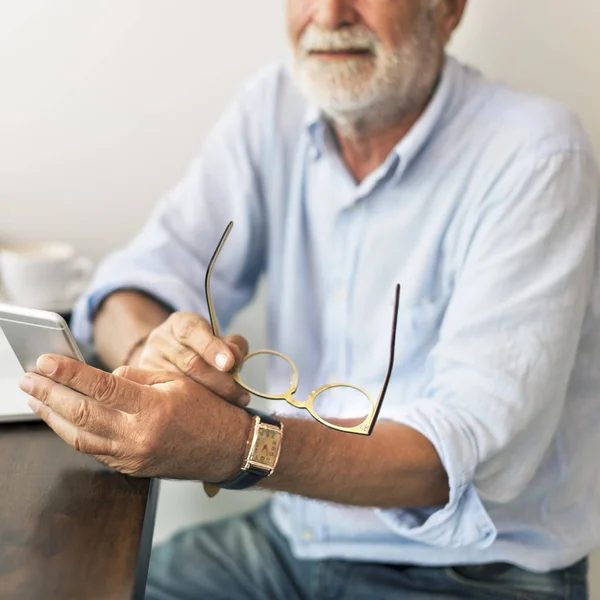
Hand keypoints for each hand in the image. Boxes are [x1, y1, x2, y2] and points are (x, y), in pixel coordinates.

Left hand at [19, 354, 250, 479]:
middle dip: (49, 394)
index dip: (69, 373)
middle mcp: (137, 436)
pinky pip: (93, 449)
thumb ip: (137, 377)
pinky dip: (72, 432)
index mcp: (152, 409)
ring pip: (79, 436)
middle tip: (28, 378)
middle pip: (81, 413)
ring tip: (35, 398)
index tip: (45, 360)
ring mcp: (131, 456)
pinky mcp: (130, 467)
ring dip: (52, 416)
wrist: (228, 449)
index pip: (101, 386)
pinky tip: (61, 419)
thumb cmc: (209, 411)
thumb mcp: (177, 382)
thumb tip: (106, 377)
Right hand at [130, 312, 249, 406]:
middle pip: (190, 363)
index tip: (230, 363)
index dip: (212, 348)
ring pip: (181, 384)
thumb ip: (231, 344)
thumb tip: (236, 357)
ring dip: (211, 397)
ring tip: (233, 406)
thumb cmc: (199, 346)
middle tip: (240, 395)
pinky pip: (171, 399)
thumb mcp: (217, 337)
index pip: (193, 332)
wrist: (165, 353)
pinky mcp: (145, 386)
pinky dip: (195, 408)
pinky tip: (213, 416)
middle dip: (219, 381)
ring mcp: (149, 364)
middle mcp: (160, 341)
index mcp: (180, 324)